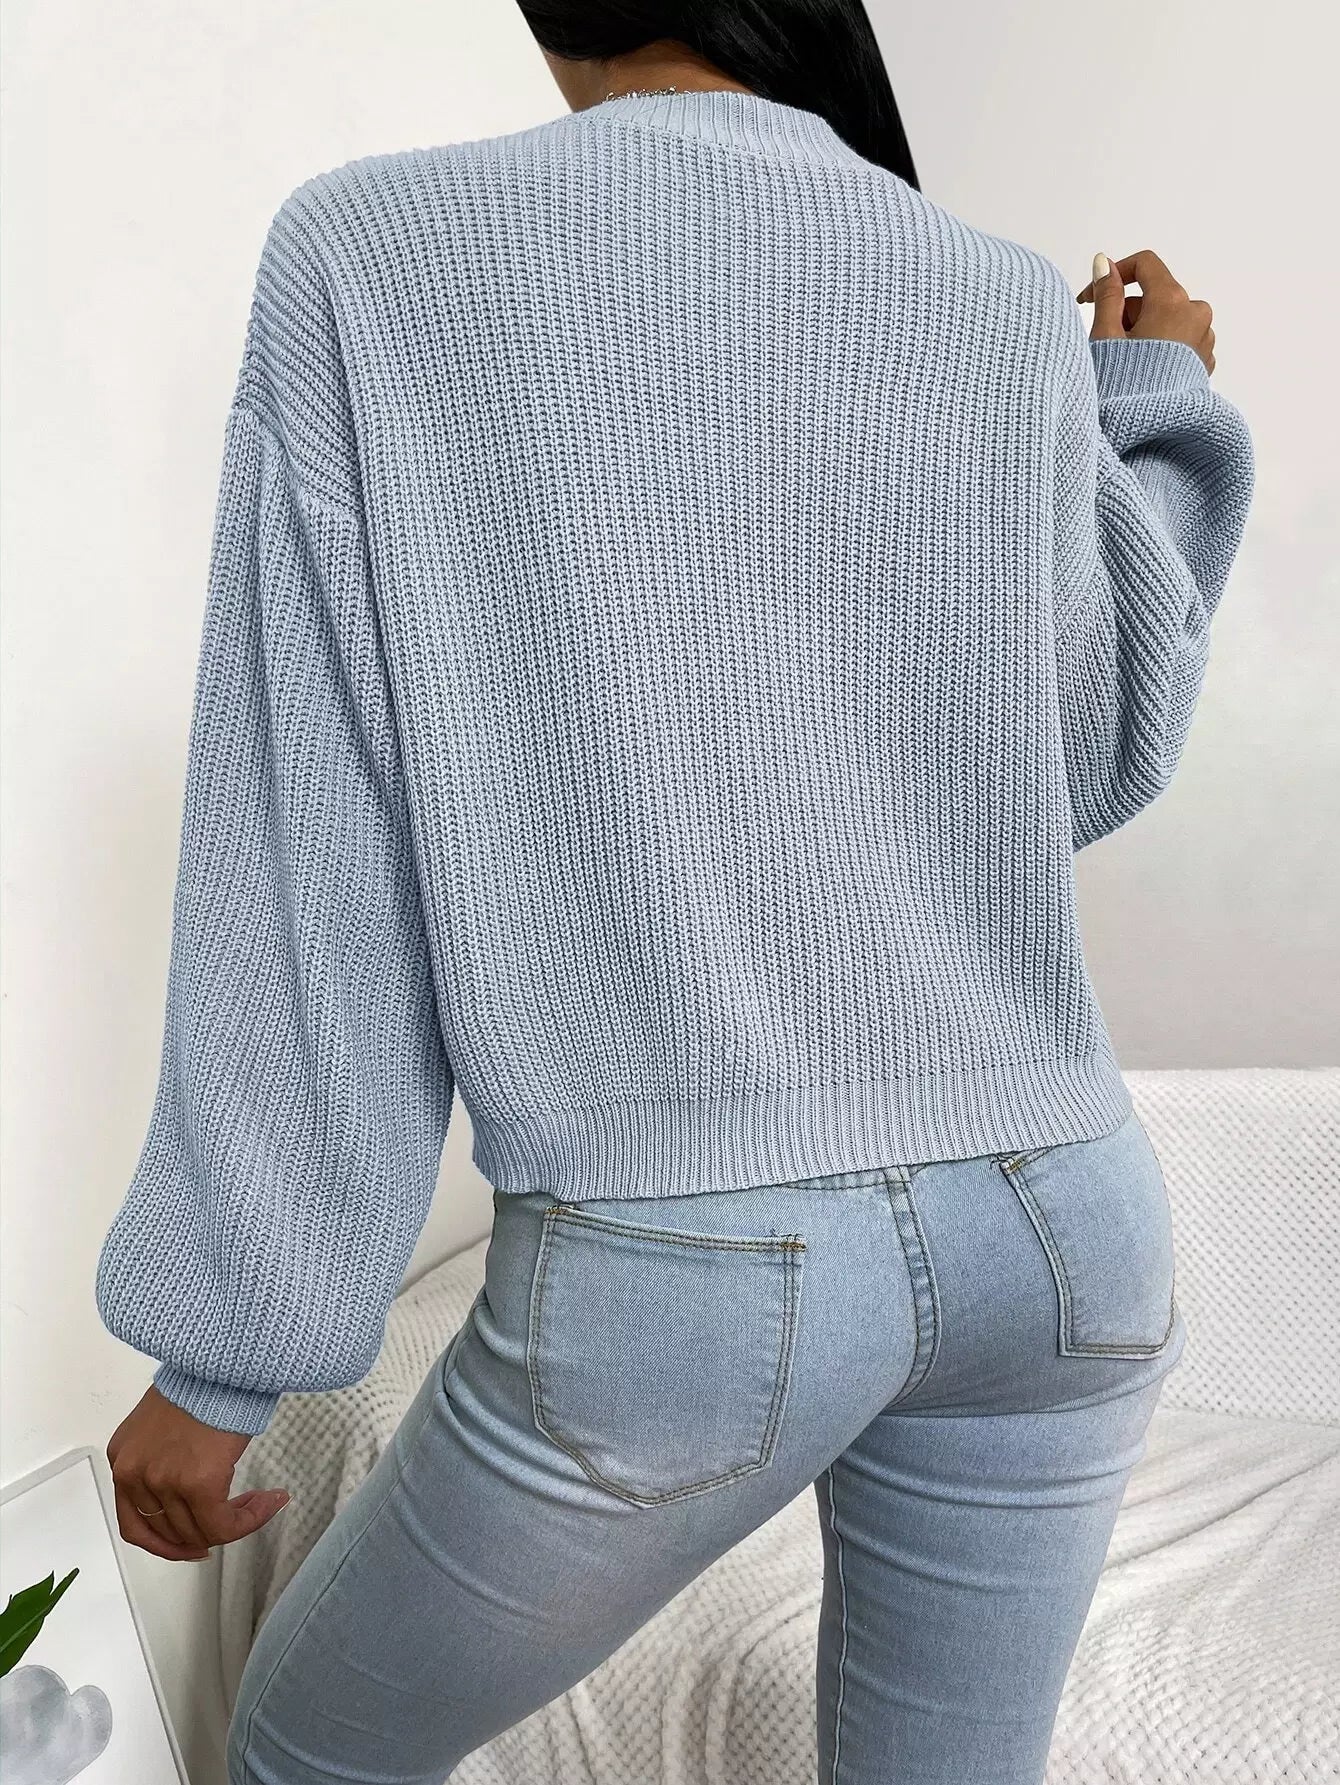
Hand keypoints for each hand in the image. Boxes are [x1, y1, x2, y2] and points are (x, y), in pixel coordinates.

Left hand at [106, 1385, 289, 1559]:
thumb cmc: (205, 1379)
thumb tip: (190, 1495)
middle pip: (169, 1533)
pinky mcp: (197, 1484)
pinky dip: (248, 1521)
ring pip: (198, 1533)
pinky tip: (268, 1502)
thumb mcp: (165, 1423)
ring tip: (260, 1503)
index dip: (168, 1543)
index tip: (193, 1544)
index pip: (136, 1524)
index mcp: (124, 1460)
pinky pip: (224, 1525)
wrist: (225, 1359)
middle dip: (206, 1535)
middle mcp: (135, 1475)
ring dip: (234, 1525)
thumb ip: (165, 1458)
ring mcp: (163, 1481)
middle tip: (236, 1520)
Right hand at [1076, 249, 1215, 373]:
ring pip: (1168, 318)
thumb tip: (1103, 263)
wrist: (1146, 431)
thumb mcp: (1106, 335)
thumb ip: (1106, 293)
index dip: (1115, 273)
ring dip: (1145, 329)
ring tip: (1125, 361)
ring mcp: (1204, 339)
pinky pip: (1180, 340)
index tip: (1095, 294)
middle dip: (1128, 311)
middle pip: (1155, 294)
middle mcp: (1196, 314)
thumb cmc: (1124, 386)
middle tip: (1107, 340)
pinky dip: (1161, 347)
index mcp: (1173, 301)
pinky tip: (1143, 370)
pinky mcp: (1205, 361)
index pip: (1145, 264)